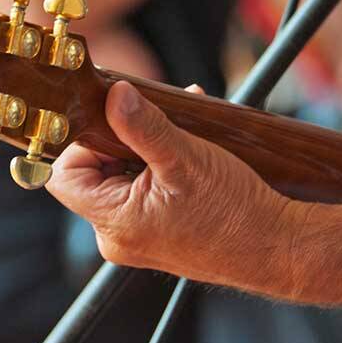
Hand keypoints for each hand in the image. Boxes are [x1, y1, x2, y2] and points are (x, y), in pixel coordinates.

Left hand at [47, 82, 294, 289]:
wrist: (276, 248)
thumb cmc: (234, 213)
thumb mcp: (187, 158)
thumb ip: (144, 125)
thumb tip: (113, 94)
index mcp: (113, 222)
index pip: (65, 174)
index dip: (82, 141)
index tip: (115, 121)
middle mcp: (118, 236)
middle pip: (94, 173)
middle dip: (124, 139)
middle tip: (156, 121)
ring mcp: (138, 238)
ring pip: (123, 179)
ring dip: (146, 150)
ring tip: (182, 137)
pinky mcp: (158, 235)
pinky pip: (144, 193)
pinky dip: (161, 169)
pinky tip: (190, 154)